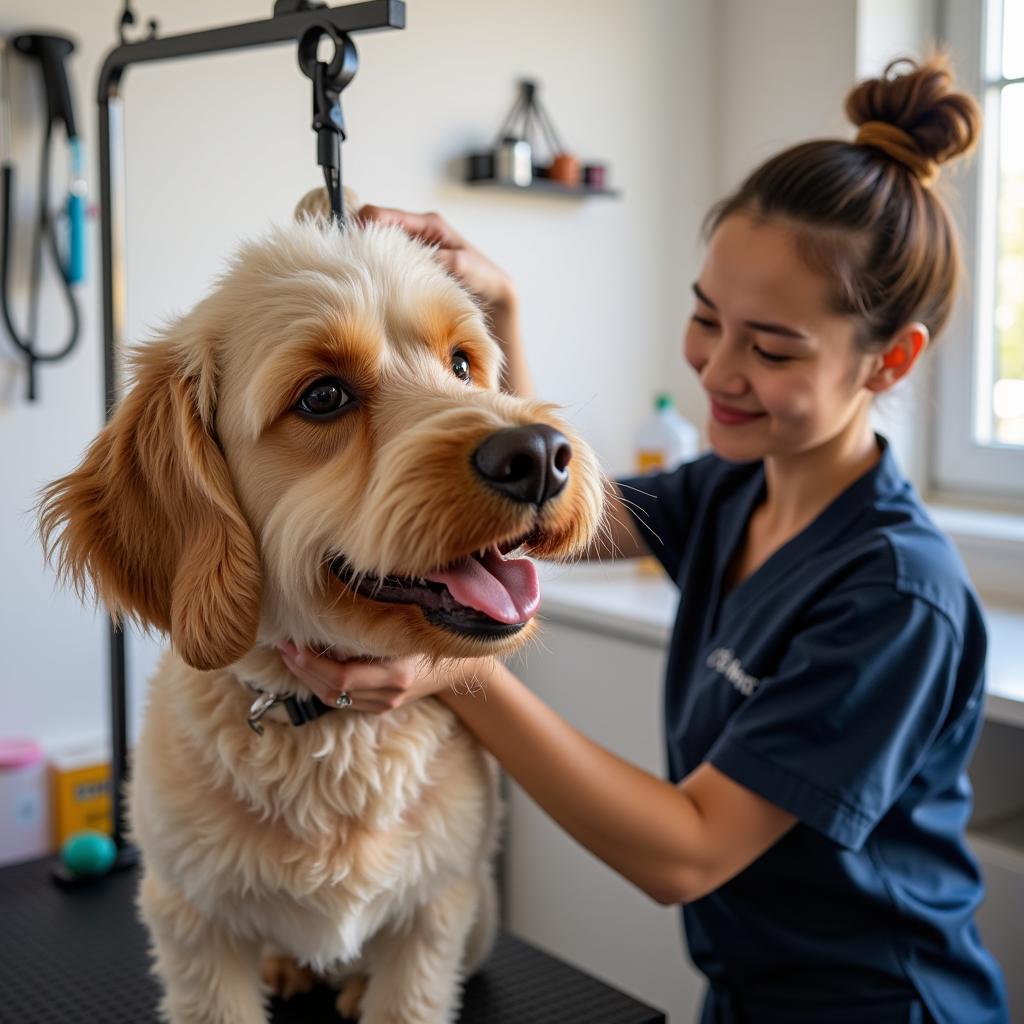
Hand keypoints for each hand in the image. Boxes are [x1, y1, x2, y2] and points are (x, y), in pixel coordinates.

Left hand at [276, 641, 492, 713]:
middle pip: (332, 690)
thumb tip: (330, 613)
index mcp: (397, 674)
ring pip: (333, 699)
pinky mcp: (380, 708)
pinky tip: (308, 668)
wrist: (460, 667)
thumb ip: (375, 629)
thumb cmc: (432, 638)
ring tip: (289, 655)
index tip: (292, 643)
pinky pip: (342, 701)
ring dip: (307, 679)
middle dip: (302, 670)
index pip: (342, 678)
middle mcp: (389, 694)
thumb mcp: (408, 630)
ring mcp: (385, 705)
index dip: (312, 664)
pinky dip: (321, 685)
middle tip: (282, 646)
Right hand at [356, 205, 515, 312]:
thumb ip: (443, 259)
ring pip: (381, 245)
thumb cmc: (484, 277)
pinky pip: (390, 261)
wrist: (495, 294)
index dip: (364, 221)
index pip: (387, 215)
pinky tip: (373, 279)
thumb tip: (414, 258)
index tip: (349, 236)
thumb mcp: (466, 267)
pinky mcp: (414, 264)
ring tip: (356, 267)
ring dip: (369, 253)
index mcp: (430, 224)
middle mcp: (420, 232)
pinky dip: (379, 267)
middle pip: (378, 227)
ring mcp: (415, 248)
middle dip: (360, 237)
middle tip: (346, 255)